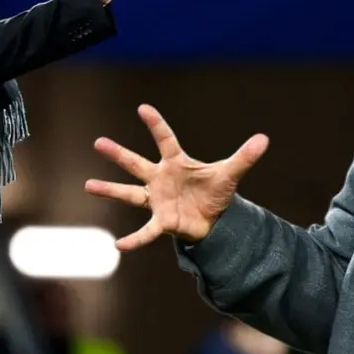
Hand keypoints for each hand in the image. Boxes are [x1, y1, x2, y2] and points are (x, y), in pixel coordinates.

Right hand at [85, 104, 269, 250]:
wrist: (213, 219)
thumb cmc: (215, 192)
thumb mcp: (230, 174)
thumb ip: (244, 157)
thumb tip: (264, 138)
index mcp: (177, 163)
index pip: (165, 139)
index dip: (156, 124)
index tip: (143, 108)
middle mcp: (161, 178)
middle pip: (137, 163)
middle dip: (118, 153)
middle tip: (98, 142)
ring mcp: (158, 199)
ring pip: (130, 193)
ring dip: (110, 190)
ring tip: (89, 184)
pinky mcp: (162, 220)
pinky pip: (145, 231)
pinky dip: (134, 239)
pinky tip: (119, 245)